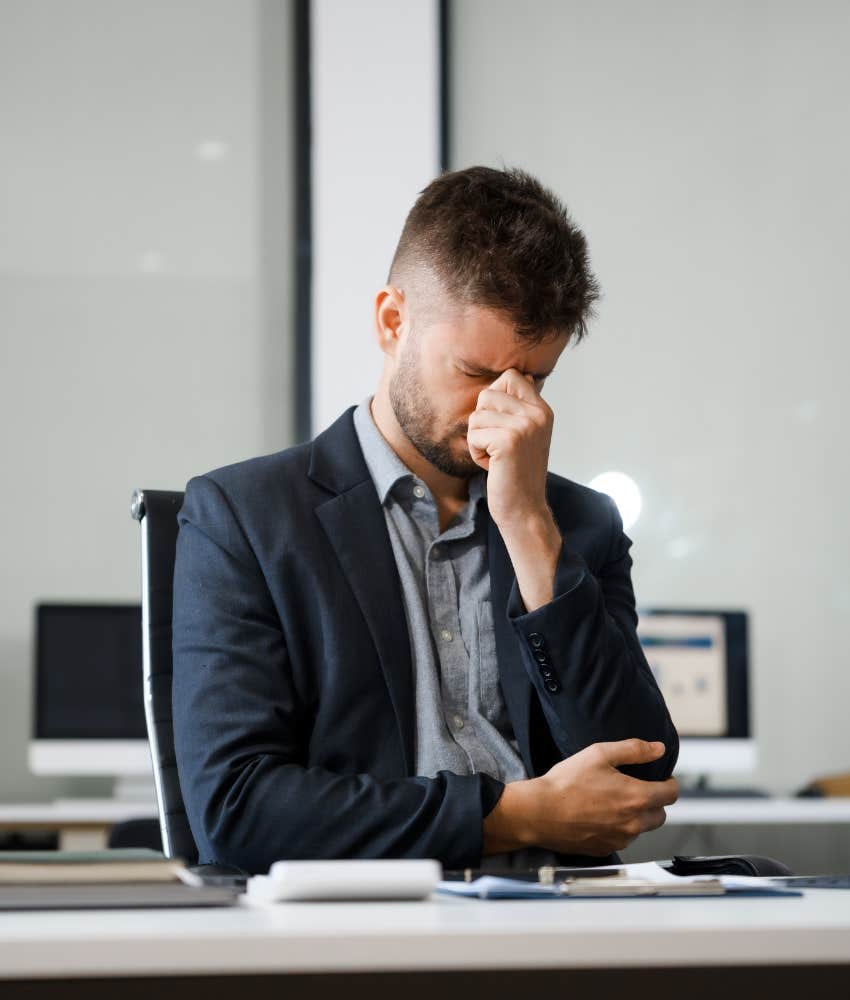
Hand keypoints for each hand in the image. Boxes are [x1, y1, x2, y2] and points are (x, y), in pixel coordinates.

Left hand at [467, 368, 560, 610]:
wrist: (524, 509)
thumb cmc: (517, 473)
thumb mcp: (525, 434)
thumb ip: (519, 407)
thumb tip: (519, 375)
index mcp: (543, 410)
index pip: (511, 376)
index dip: (494, 397)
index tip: (500, 424)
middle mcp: (538, 414)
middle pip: (487, 394)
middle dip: (482, 422)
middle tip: (497, 445)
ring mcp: (525, 426)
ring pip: (476, 416)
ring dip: (477, 440)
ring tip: (496, 457)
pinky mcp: (508, 441)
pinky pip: (473, 434)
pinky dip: (476, 453)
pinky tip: (493, 466)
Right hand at [483, 739, 678, 855]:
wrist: (539, 812)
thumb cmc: (566, 783)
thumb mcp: (599, 754)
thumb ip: (633, 750)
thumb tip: (658, 748)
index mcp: (635, 797)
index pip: (670, 794)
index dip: (669, 783)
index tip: (662, 778)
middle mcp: (633, 823)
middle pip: (660, 814)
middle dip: (654, 801)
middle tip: (635, 788)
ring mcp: (619, 839)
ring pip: (641, 828)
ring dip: (636, 816)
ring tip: (612, 801)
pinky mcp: (605, 849)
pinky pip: (622, 839)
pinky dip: (618, 829)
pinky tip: (600, 816)